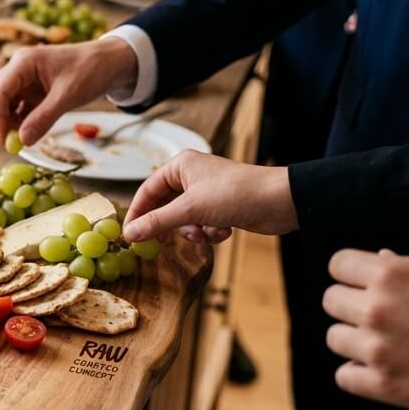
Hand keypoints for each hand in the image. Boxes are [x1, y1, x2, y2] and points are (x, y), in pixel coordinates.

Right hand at [0, 39, 137, 146]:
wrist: (111, 62)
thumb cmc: (91, 70)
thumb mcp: (68, 96)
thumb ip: (44, 118)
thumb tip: (22, 141)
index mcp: (23, 62)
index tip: (2, 142)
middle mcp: (19, 69)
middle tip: (8, 143)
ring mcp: (24, 79)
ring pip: (2, 103)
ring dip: (7, 122)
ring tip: (22, 138)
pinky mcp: (32, 90)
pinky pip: (17, 108)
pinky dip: (19, 122)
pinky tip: (29, 132)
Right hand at [122, 150, 296, 243]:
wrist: (280, 201)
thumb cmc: (235, 194)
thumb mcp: (190, 209)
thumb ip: (157, 222)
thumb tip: (129, 234)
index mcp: (180, 166)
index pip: (147, 191)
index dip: (137, 213)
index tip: (129, 236)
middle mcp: (191, 176)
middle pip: (165, 207)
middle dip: (172, 226)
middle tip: (161, 243)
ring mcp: (206, 192)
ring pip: (184, 219)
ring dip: (194, 231)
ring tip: (206, 232)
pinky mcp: (221, 207)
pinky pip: (202, 224)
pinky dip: (210, 231)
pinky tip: (224, 230)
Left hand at [324, 249, 408, 409]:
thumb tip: (378, 258)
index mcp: (394, 276)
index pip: (338, 265)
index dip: (350, 275)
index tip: (361, 285)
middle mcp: (378, 309)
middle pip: (330, 301)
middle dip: (350, 307)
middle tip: (379, 318)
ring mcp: (377, 348)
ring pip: (333, 338)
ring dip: (354, 342)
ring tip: (387, 345)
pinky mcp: (381, 385)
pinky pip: (343, 375)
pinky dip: (360, 375)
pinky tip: (385, 370)